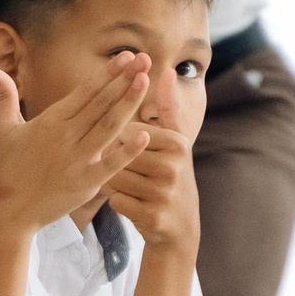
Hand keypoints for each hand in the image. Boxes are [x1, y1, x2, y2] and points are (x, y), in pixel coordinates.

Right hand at [0, 53, 149, 233]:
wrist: (6, 212)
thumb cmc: (4, 170)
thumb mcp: (1, 129)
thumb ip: (2, 95)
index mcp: (50, 121)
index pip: (84, 91)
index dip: (107, 73)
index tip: (126, 56)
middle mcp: (65, 137)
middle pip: (101, 103)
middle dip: (124, 80)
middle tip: (146, 59)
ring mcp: (77, 160)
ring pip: (108, 127)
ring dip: (128, 103)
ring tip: (145, 82)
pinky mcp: (84, 184)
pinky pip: (111, 165)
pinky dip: (128, 150)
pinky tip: (146, 135)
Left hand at [101, 118, 198, 255]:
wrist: (180, 224)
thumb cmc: (170, 173)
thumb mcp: (175, 141)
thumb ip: (168, 106)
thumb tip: (166, 71)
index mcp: (177, 143)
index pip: (127, 131)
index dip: (123, 141)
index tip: (138, 151)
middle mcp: (173, 167)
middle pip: (118, 154)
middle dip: (118, 163)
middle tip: (135, 173)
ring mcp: (163, 193)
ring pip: (114, 177)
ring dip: (116, 182)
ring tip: (134, 186)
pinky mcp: (152, 216)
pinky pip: (115, 200)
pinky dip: (119, 201)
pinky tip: (135, 203)